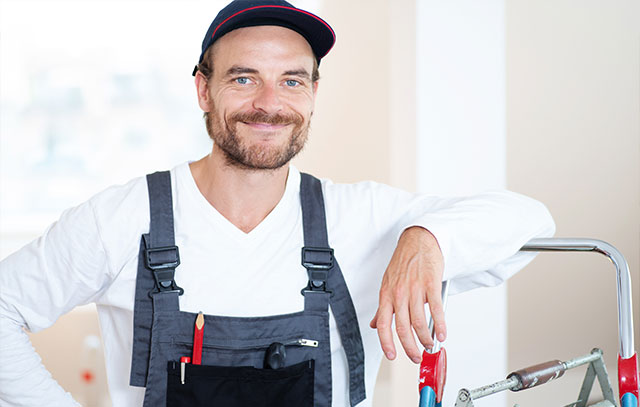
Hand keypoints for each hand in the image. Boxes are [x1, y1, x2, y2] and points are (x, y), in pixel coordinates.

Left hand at [369, 226, 445, 363]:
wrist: (418, 241)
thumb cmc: (403, 262)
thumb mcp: (387, 283)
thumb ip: (382, 306)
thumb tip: (375, 324)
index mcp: (386, 294)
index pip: (382, 324)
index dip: (386, 343)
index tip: (392, 355)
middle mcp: (399, 293)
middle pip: (402, 328)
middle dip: (410, 347)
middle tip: (416, 356)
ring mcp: (415, 289)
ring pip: (419, 322)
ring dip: (425, 338)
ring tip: (430, 345)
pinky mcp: (431, 284)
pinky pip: (436, 309)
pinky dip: (440, 325)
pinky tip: (442, 333)